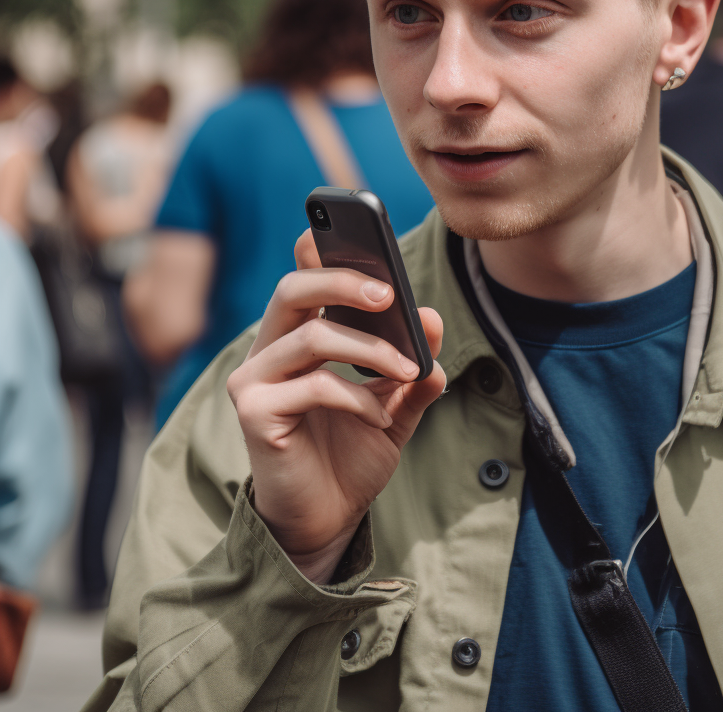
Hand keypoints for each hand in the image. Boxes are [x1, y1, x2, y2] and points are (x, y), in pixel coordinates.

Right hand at [227, 230, 445, 582]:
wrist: (328, 519)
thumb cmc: (352, 456)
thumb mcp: (395, 405)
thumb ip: (413, 365)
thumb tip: (433, 320)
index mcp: (296, 338)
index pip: (300, 278)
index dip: (321, 250)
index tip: (363, 237)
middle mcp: (267, 351)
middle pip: (292, 288)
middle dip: (343, 280)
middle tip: (390, 294)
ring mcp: (254, 381)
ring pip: (311, 333)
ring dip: (371, 348)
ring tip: (408, 368)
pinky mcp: (254, 413)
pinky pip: (314, 385)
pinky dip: (358, 396)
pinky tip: (378, 416)